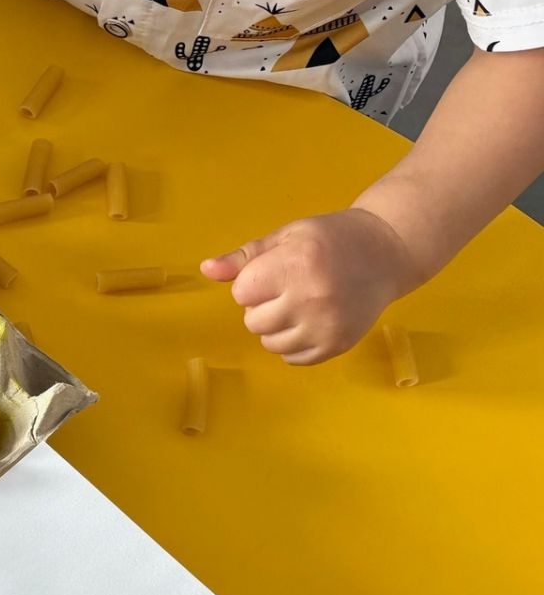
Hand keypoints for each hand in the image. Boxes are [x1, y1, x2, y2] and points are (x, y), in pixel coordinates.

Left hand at [200, 210, 419, 364]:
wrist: (387, 251)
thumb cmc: (329, 239)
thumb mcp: (286, 236)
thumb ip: (245, 257)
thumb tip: (205, 269)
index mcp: (296, 265)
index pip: (242, 293)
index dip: (253, 282)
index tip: (277, 270)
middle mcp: (312, 298)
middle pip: (253, 321)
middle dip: (263, 306)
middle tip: (292, 287)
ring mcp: (326, 325)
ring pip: (269, 343)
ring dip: (277, 327)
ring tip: (302, 303)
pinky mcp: (337, 345)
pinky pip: (292, 358)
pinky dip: (295, 343)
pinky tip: (313, 320)